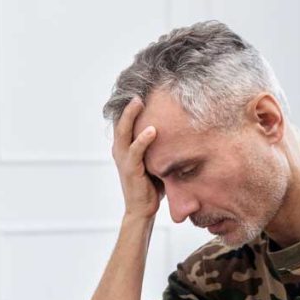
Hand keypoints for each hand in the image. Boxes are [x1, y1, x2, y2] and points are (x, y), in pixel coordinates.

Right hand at [111, 97, 161, 219]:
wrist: (142, 210)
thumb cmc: (151, 186)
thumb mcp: (154, 161)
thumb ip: (158, 147)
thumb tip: (178, 131)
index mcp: (124, 148)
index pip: (125, 122)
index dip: (129, 107)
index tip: (140, 89)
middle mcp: (120, 151)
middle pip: (121, 122)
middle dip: (129, 105)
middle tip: (138, 89)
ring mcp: (123, 160)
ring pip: (123, 132)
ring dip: (131, 116)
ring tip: (139, 101)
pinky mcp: (131, 170)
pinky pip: (135, 152)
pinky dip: (143, 140)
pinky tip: (152, 130)